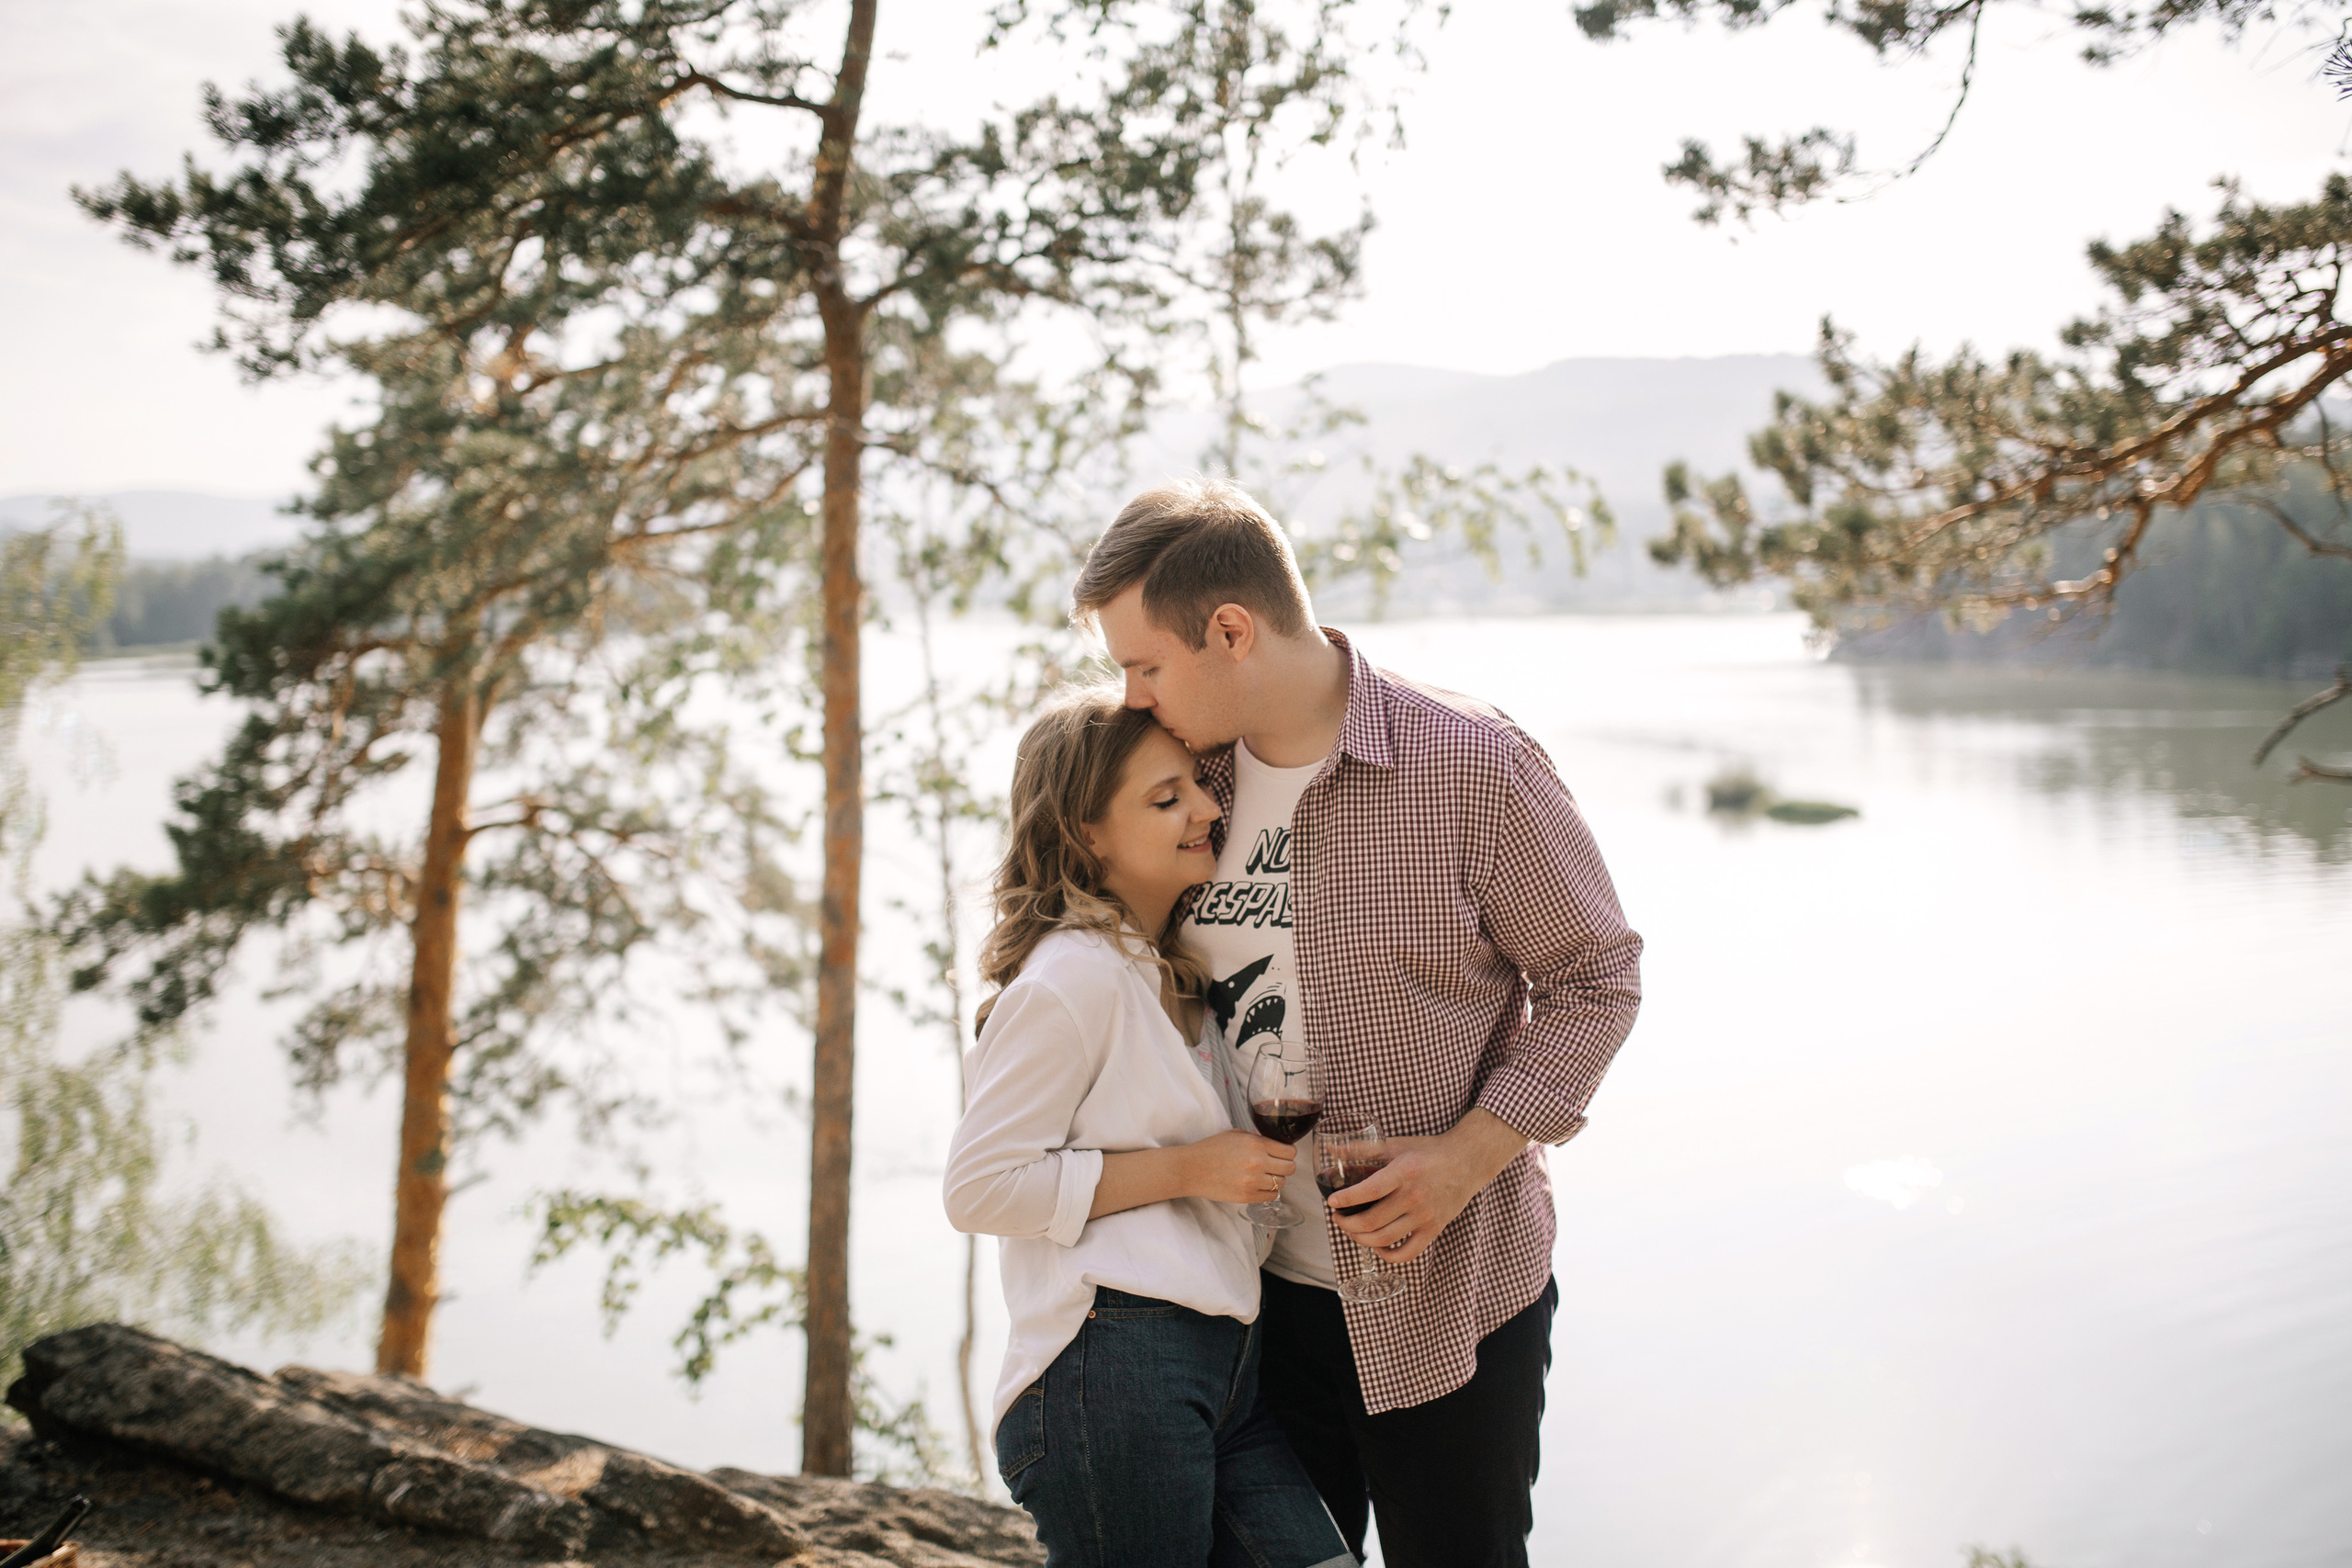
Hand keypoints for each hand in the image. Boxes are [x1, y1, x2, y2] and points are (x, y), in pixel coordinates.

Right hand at [1183, 1129, 1297, 1205]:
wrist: (1190, 1169)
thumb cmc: (1210, 1149)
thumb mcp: (1236, 1135)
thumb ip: (1257, 1139)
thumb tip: (1275, 1145)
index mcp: (1256, 1144)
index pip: (1289, 1151)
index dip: (1287, 1153)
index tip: (1282, 1155)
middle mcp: (1257, 1162)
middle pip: (1290, 1168)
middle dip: (1285, 1166)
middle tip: (1275, 1166)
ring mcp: (1253, 1181)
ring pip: (1282, 1183)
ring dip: (1275, 1180)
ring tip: (1263, 1176)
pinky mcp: (1247, 1196)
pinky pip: (1271, 1196)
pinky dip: (1267, 1192)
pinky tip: (1258, 1186)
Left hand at [1325, 1109, 1528, 1264]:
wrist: (1468, 1160)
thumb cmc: (1429, 1151)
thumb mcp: (1397, 1144)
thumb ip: (1364, 1148)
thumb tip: (1333, 1148)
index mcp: (1403, 1173)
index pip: (1368, 1191)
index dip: (1345, 1200)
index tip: (1331, 1202)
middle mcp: (1414, 1197)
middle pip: (1371, 1221)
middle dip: (1346, 1223)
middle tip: (1337, 1218)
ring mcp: (1425, 1216)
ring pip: (1384, 1239)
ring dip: (1360, 1239)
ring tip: (1351, 1230)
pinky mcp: (1434, 1229)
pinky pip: (1407, 1253)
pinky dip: (1387, 1255)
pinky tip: (1377, 1246)